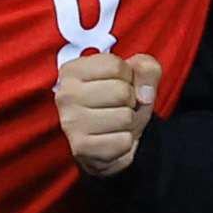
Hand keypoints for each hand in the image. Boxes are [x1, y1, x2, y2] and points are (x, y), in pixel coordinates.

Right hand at [54, 48, 160, 177]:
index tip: (117, 84)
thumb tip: (145, 94)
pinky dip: (126, 141)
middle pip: (122, 92)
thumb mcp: (135, 78)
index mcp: (72, 70)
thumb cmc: (118, 103)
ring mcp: (71, 122)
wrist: (108, 142)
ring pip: (125, 117)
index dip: (128, 77)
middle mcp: (66, 94)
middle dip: (130, 101)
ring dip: (130, 122)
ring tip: (116, 122)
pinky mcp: (81, 147)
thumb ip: (146, 68)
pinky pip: (124, 141)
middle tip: (118, 106)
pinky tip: (112, 138)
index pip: (115, 65)